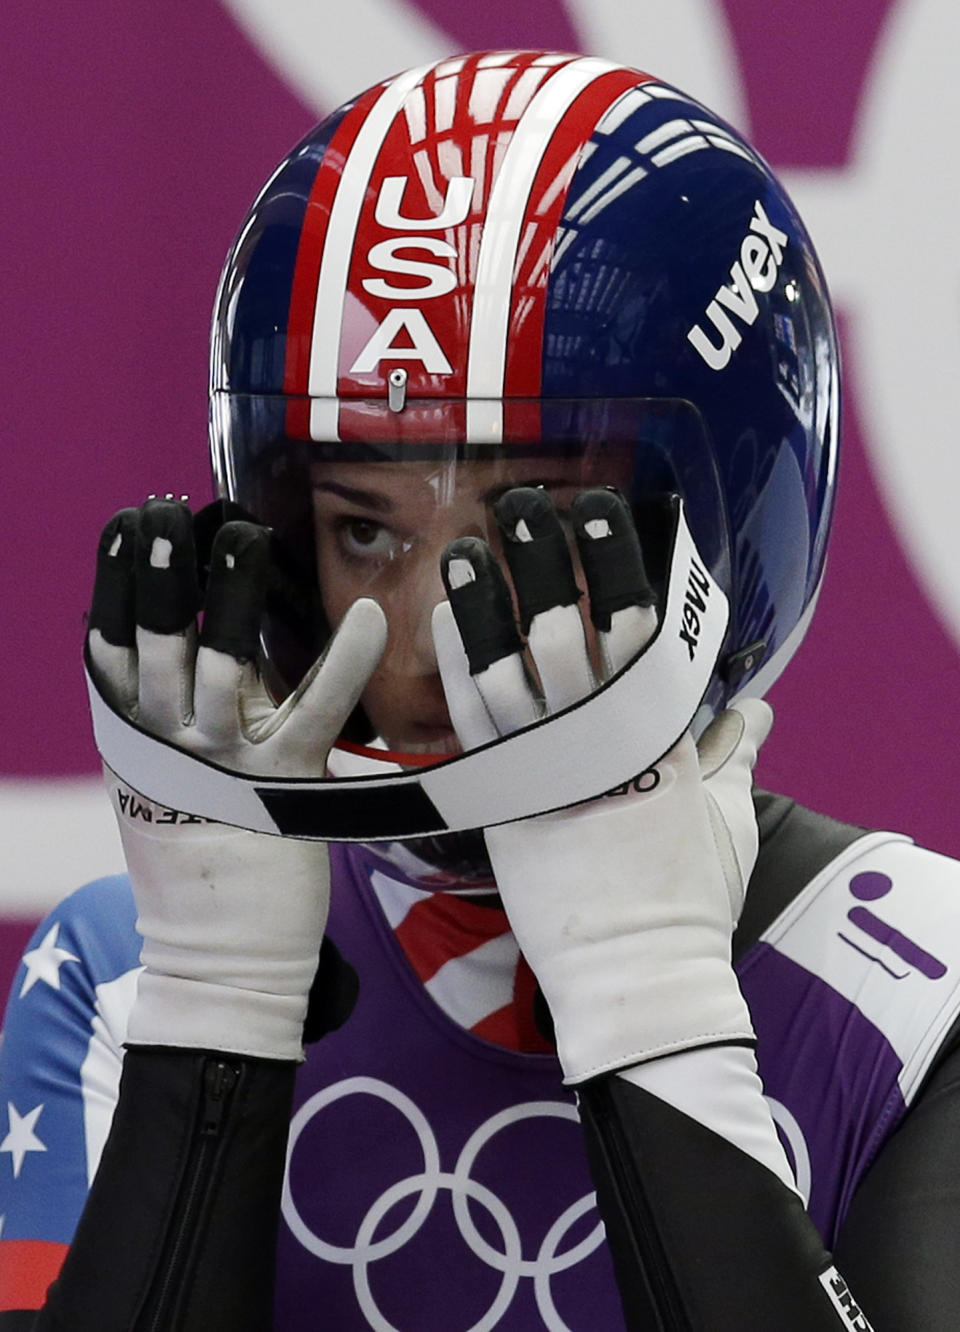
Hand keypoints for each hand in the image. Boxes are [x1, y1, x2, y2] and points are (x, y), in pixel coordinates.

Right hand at [87, 498, 385, 1059]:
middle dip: (167, 577)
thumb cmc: (204, 846)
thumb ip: (170, 701)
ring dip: (234, 600)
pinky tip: (371, 615)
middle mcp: (168, 745)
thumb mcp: (164, 769)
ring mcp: (225, 769)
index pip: (113, 643)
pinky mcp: (287, 793)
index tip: (134, 519)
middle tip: (176, 515)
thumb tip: (189, 612)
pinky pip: (315, 716)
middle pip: (161, 646)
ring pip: (224, 669)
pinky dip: (345, 662)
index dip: (120, 579)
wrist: (221, 954)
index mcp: (131, 735)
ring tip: (245, 536)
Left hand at [432, 487, 770, 1082]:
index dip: (615, 563)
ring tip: (463, 549)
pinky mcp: (503, 803)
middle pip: (565, 631)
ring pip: (505, 668)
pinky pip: (470, 723)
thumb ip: (734, 756)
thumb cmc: (688, 901)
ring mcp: (545, 772)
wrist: (636, 976)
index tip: (600, 513)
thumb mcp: (725, 822)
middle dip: (542, 562)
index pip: (637, 627)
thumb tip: (755, 714)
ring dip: (481, 603)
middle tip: (524, 507)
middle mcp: (600, 743)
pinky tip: (444, 624)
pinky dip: (456, 668)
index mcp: (659, 735)